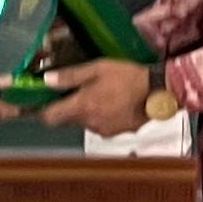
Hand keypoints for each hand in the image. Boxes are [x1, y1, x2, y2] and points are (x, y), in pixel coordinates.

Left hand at [39, 56, 155, 136]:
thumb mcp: (97, 68)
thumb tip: (46, 80)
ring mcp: (102, 130)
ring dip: (86, 112)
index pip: (50, 118)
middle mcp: (89, 122)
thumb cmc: (128, 76)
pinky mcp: (115, 133)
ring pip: (83, 123)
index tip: (45, 102)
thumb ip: (70, 76)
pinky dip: (101, 117)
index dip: (44, 111)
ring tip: (100, 96)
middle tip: (78, 92)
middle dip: (67, 108)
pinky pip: (99, 126)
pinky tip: (112, 105)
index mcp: (82, 106)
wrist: (158, 91)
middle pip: (66, 121)